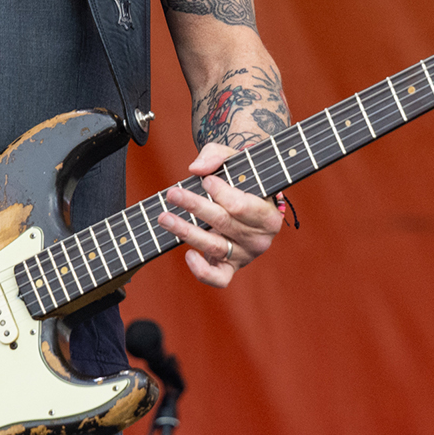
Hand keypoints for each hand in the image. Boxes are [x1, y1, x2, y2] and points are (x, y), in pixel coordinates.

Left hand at [160, 141, 283, 286]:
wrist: (247, 199)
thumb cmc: (241, 177)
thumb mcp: (235, 159)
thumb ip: (217, 156)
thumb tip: (196, 168)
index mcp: (269, 214)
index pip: (242, 206)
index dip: (221, 194)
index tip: (205, 181)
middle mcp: (260, 239)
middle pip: (223, 223)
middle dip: (195, 206)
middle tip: (173, 193)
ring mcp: (244, 255)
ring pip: (214, 246)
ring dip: (185, 231)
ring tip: (164, 217)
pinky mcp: (230, 268)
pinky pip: (218, 278)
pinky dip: (202, 270)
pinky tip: (187, 254)